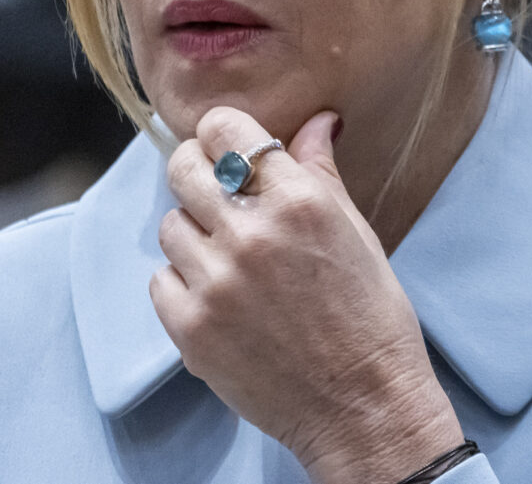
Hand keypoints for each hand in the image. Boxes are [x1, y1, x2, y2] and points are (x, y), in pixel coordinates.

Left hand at [151, 108, 463, 483]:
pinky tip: (220, 302)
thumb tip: (314, 120)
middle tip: (218, 199)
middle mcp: (251, 235)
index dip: (221, 136)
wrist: (366, 410)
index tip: (227, 151)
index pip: (224, 128)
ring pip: (171, 225)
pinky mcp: (190, 326)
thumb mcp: (357, 235)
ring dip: (195, 238)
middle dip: (199, 176)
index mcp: (299, 202)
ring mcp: (216, 281)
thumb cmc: (370, 320)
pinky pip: (161, 279)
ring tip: (230, 263)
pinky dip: (184, 287)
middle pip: (184, 168)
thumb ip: (321, 172)